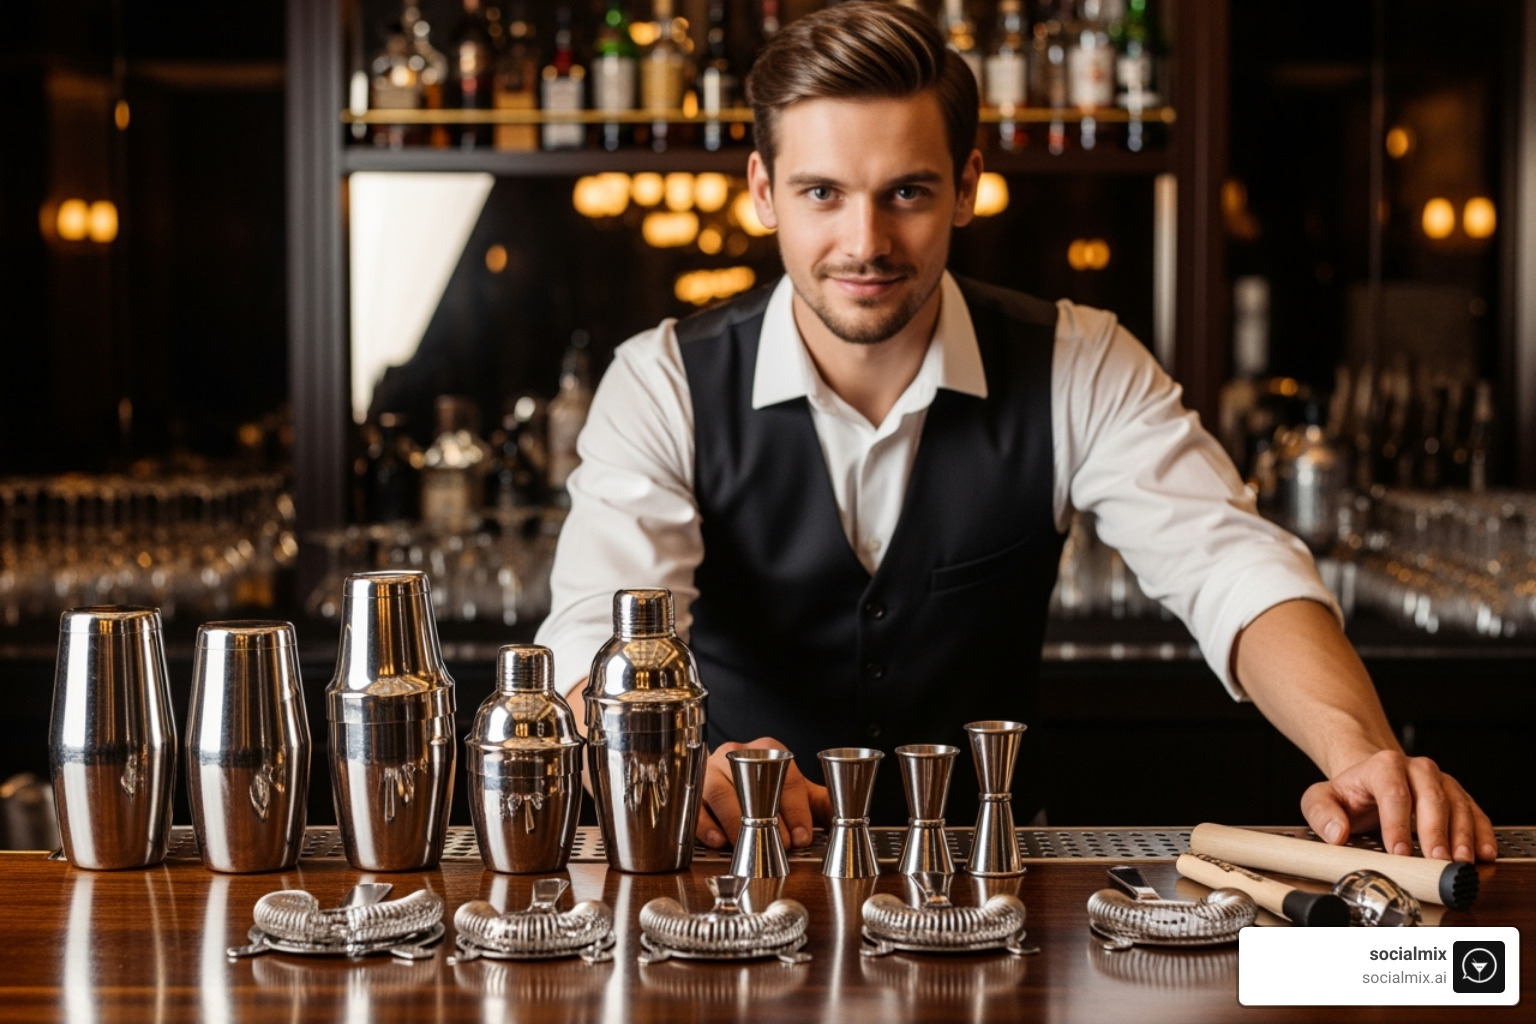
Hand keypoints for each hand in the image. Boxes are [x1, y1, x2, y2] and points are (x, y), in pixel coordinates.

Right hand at [696, 737, 832, 849]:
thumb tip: (845, 818)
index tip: (803, 836)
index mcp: (766, 747)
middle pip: (749, 783)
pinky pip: (695, 806)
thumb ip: (818, 802)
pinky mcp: (693, 790)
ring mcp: (710, 770)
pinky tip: (719, 841)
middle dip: (767, 818)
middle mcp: (735, 754)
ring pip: (720, 793)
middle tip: (781, 845)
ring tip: (750, 845)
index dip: (795, 809)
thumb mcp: (794, 790)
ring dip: (737, 823)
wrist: (726, 775)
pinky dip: (706, 825)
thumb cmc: (764, 784)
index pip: (783, 775)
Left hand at [1300, 749, 1495, 862]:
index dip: (1397, 824)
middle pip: (1431, 799)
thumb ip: (1322, 814)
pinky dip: (1482, 832)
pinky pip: (1475, 811)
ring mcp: (1441, 781)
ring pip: (1457, 805)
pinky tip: (1483, 852)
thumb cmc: (1349, 794)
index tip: (1397, 851)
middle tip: (1437, 861)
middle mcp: (1417, 769)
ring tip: (1460, 861)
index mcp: (1383, 766)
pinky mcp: (1458, 795)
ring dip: (1462, 835)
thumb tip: (1336, 833)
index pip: (1393, 794)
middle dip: (1435, 833)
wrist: (1371, 783)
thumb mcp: (1322, 799)